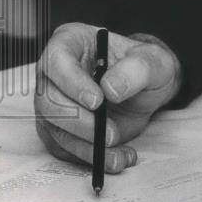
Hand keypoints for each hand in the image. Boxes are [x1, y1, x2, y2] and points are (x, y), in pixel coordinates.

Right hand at [33, 23, 181, 172]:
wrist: (146, 91)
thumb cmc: (145, 67)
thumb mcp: (153, 61)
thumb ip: (136, 69)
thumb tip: (110, 88)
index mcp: (70, 43)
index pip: (56, 60)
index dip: (72, 82)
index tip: (97, 101)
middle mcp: (54, 74)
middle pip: (48, 101)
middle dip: (80, 122)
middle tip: (110, 133)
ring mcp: (53, 103)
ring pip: (54, 129)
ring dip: (86, 146)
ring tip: (118, 151)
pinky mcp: (60, 129)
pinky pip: (66, 148)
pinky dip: (91, 158)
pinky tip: (117, 158)